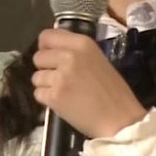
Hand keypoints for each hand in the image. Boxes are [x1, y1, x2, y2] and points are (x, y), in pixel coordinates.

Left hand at [31, 28, 147, 138]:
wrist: (120, 119)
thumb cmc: (114, 92)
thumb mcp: (98, 60)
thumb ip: (76, 52)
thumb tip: (54, 50)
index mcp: (82, 43)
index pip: (47, 36)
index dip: (45, 47)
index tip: (50, 56)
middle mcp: (69, 56)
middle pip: (38, 57)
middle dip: (45, 68)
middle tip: (59, 78)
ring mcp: (60, 76)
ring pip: (36, 77)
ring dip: (45, 85)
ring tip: (64, 92)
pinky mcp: (54, 96)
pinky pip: (38, 93)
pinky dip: (47, 99)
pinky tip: (63, 102)